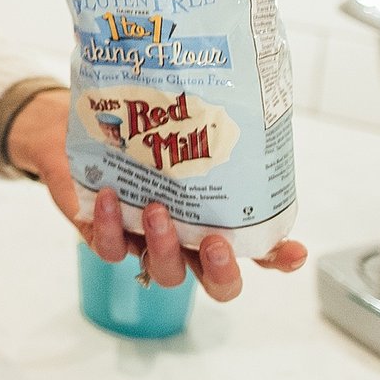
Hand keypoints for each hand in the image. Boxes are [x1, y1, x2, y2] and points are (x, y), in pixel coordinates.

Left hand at [5, 89, 307, 300]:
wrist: (84, 130)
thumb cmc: (143, 132)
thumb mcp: (181, 129)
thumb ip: (211, 127)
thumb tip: (247, 96)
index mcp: (217, 219)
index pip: (259, 251)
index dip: (278, 258)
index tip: (294, 251)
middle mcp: (188, 241)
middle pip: (218, 283)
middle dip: (222, 272)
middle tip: (217, 243)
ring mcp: (148, 244)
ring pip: (166, 271)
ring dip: (164, 246)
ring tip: (158, 210)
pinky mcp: (107, 238)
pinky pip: (110, 249)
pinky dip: (110, 226)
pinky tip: (108, 196)